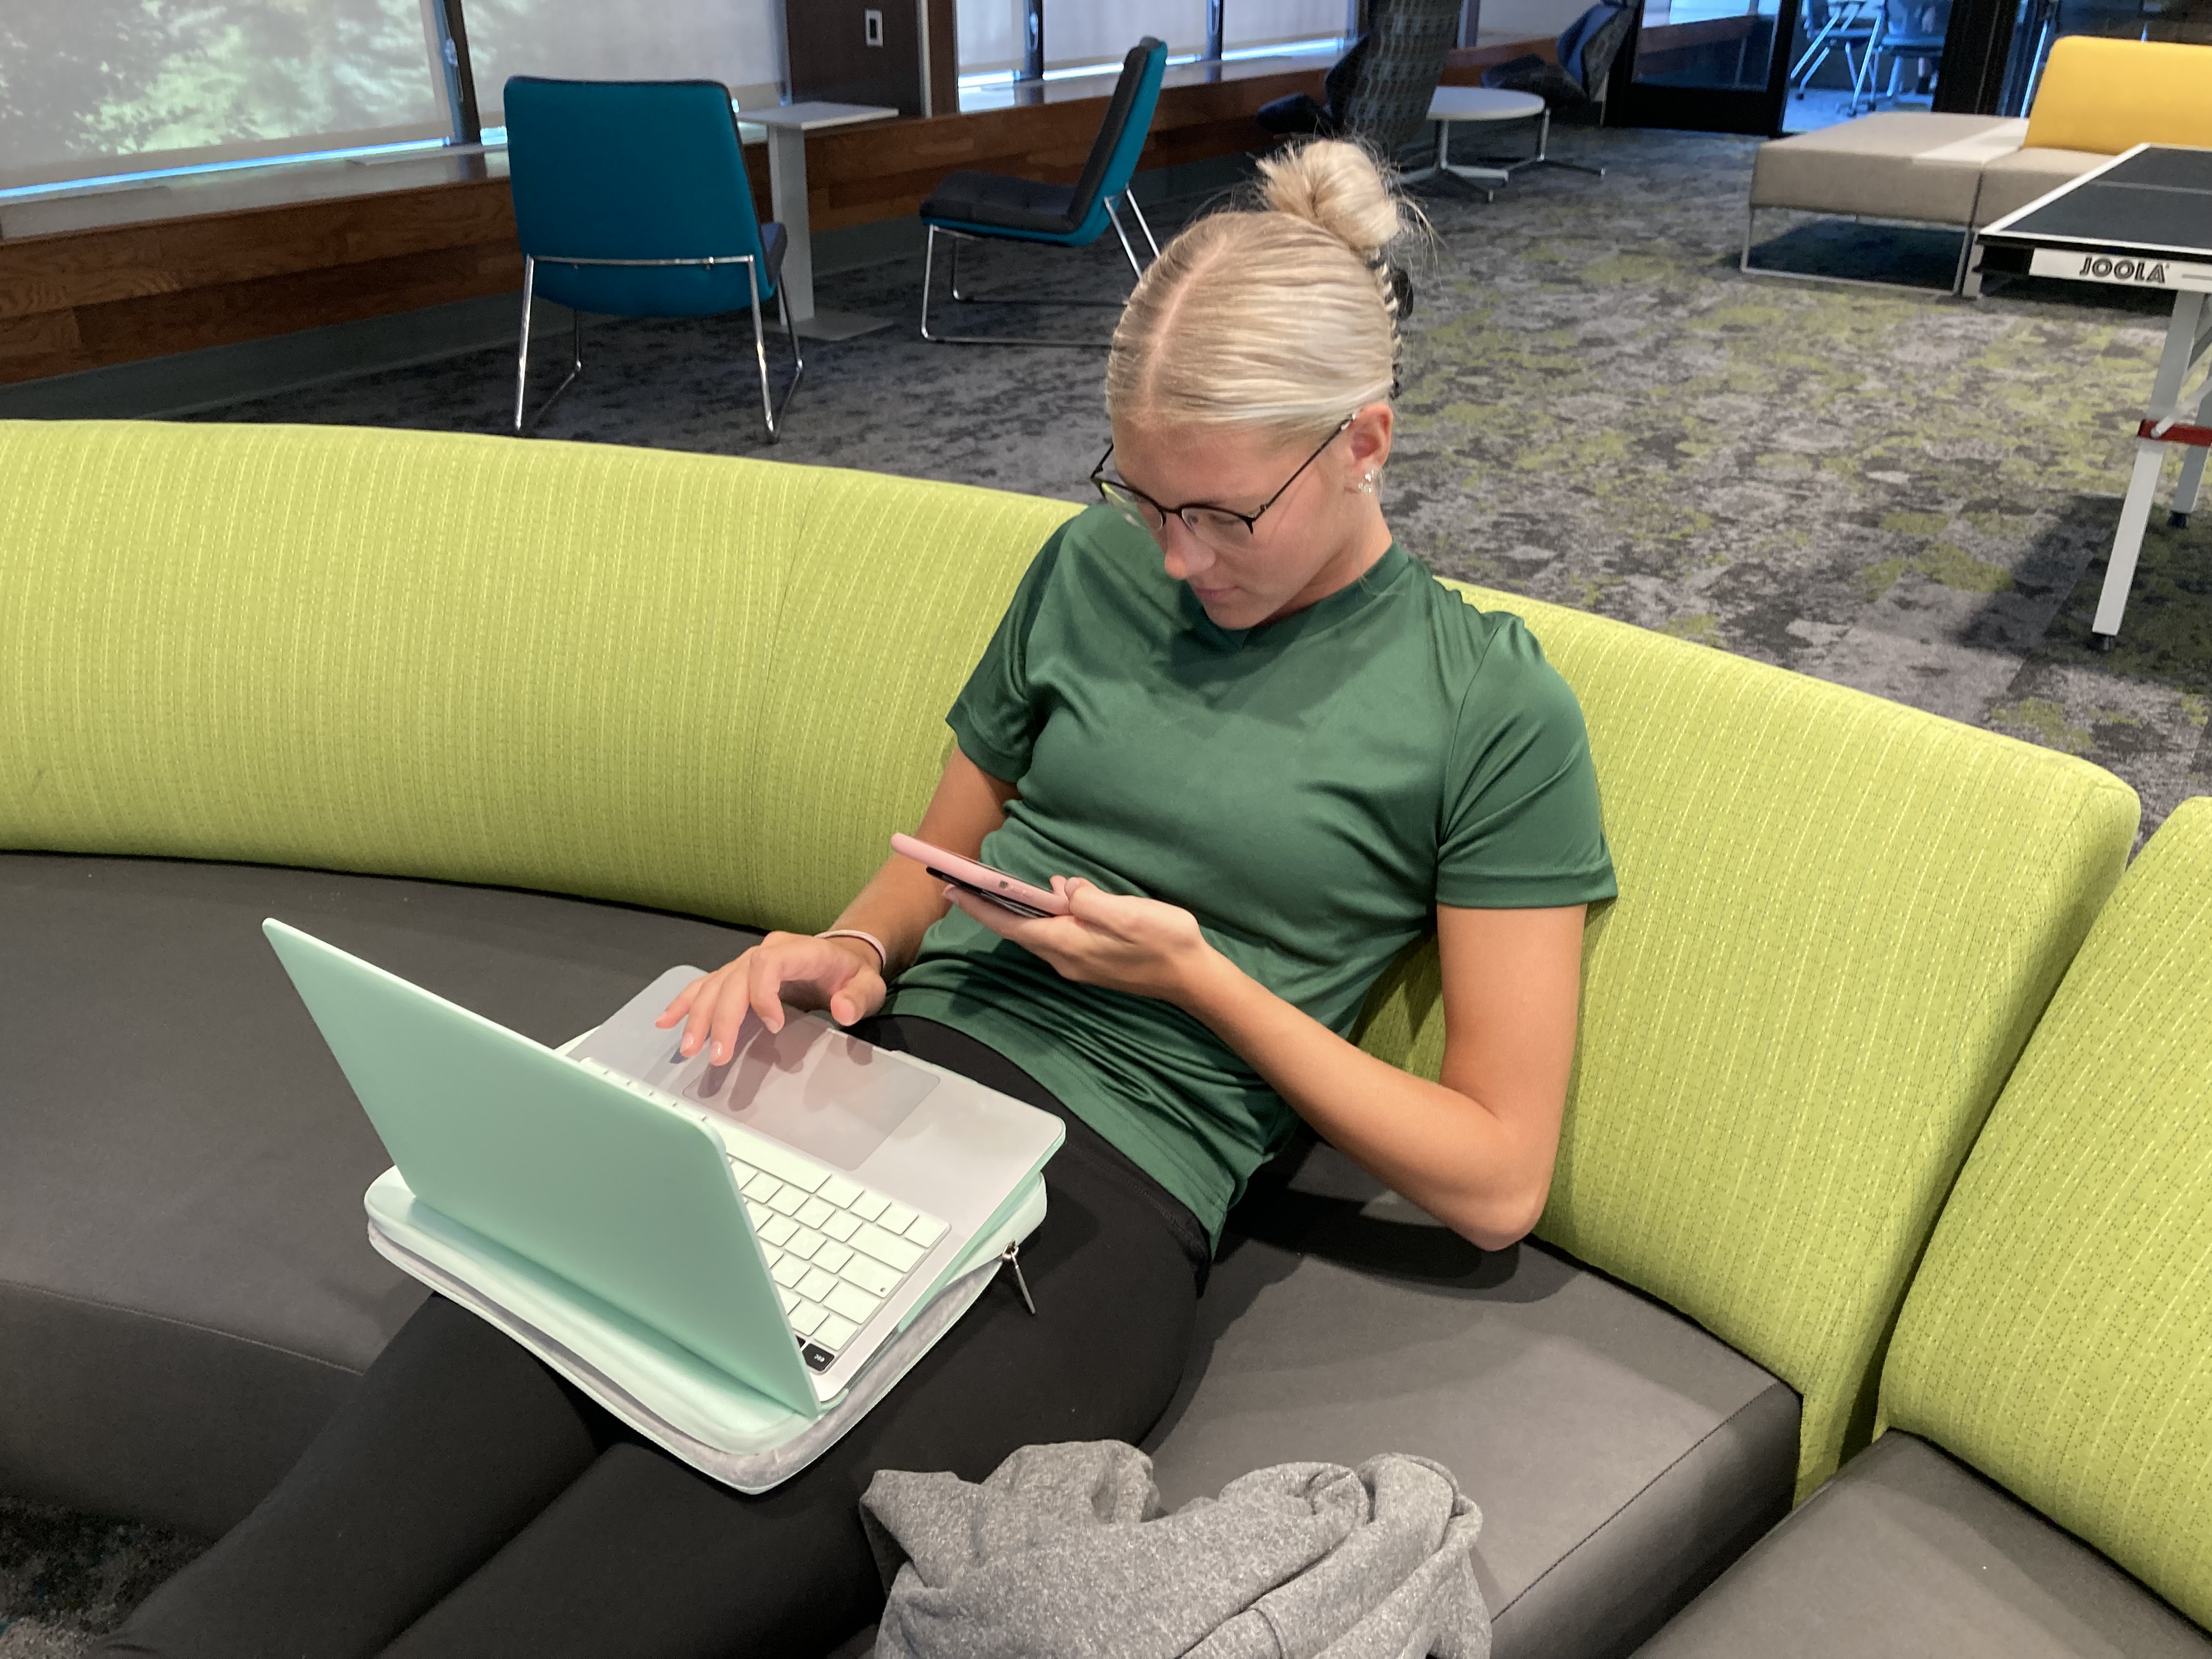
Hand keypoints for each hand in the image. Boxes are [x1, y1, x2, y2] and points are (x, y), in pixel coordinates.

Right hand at [655, 932, 885, 1061]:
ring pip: (713, 984)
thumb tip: (842, 1009)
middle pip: (733, 979)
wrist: (842, 958)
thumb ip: (858, 997)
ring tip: (688, 1048)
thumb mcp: (868, 986)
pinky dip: (685, 1003)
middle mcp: (766, 952)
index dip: (763, 994)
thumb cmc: (852, 975)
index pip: (768, 963)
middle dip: (721, 1018)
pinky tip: (665, 1022)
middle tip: (716, 1055)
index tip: (774, 1027)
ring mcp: (746, 963)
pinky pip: (705, 986)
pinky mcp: (736, 976)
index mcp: (798, 951)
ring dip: (697, 1016)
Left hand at [946, 876, 1222, 1008]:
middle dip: (988, 906)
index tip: (951, 888)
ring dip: (1015, 911)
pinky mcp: (1091, 962)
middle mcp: (1066, 958)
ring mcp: (1078, 963)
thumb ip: (1090, 901)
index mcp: (1069, 943)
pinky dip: (1043, 916)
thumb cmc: (1164, 941)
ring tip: (996, 887)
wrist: (1193, 978)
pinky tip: (1052, 898)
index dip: (979, 906)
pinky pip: (1056, 935)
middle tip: (962, 881)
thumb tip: (1064, 888)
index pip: (1012, 923)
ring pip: (1037, 933)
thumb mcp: (1128, 914)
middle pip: (1018, 929)